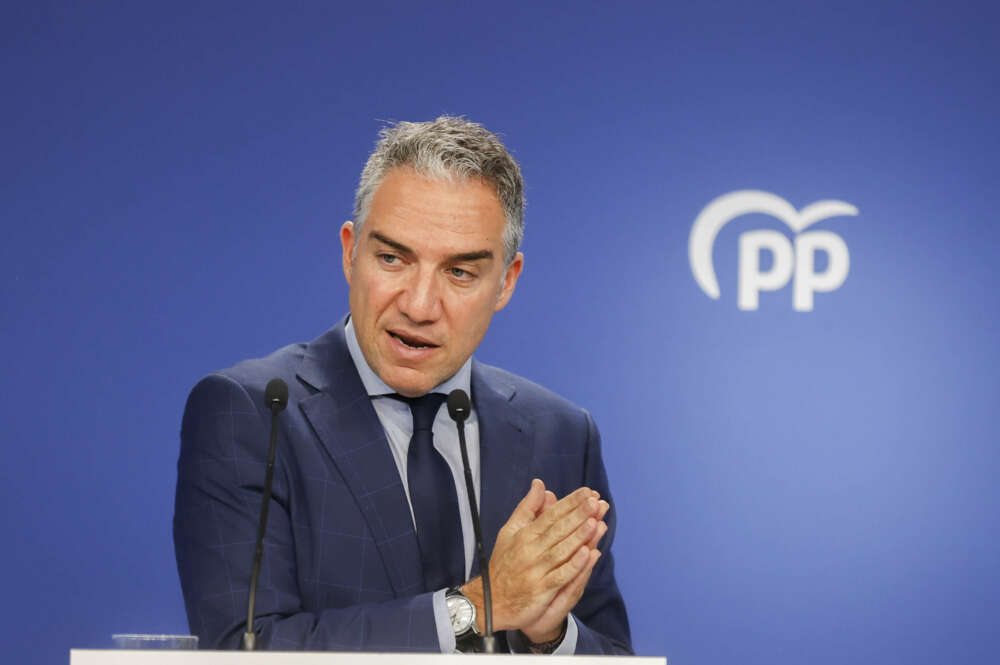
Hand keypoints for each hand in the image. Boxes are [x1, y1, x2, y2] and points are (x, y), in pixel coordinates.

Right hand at [462, 479, 602, 632]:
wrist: (490, 600)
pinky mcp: (541, 590)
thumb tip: (540, 484)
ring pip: (561, 551)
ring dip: (578, 536)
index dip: (569, 503)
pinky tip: (587, 554)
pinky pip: (560, 576)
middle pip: (557, 530)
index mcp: (524, 535)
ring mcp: (536, 571)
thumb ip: (527, 508)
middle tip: (594, 502)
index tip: (586, 492)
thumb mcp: (510, 531)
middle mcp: (530, 551)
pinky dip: (573, 565)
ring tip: (594, 521)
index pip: (550, 515)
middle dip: (577, 515)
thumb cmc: (503, 563)